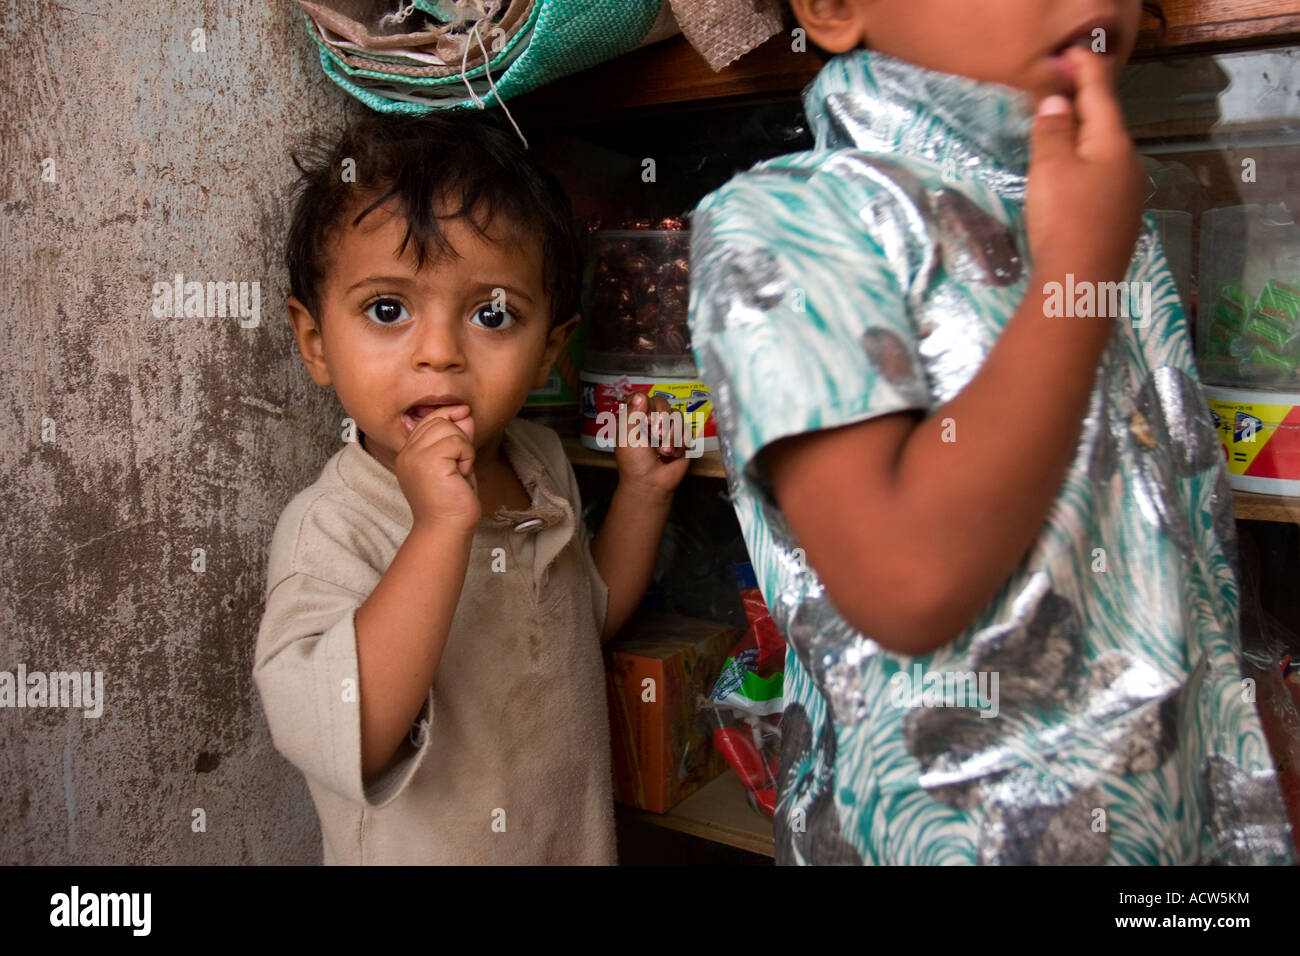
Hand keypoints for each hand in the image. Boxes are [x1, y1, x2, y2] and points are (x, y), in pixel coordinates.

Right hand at [394, 404, 479, 532]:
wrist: (447, 528)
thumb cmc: (453, 502)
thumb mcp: (456, 463)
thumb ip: (458, 439)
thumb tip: (465, 414)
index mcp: (409, 454)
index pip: (428, 420)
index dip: (448, 414)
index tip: (464, 414)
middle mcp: (408, 453)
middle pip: (438, 420)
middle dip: (458, 436)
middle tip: (461, 462)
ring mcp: (415, 457)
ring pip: (448, 428)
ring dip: (464, 447)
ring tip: (460, 470)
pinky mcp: (428, 462)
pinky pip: (456, 443)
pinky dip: (467, 456)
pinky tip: (461, 474)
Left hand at [613, 391, 689, 496]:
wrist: (651, 483)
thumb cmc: (634, 462)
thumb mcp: (627, 437)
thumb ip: (632, 414)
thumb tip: (641, 395)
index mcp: (634, 416)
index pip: (641, 396)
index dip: (645, 405)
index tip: (644, 419)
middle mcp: (651, 418)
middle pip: (662, 401)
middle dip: (661, 420)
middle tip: (655, 436)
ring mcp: (668, 427)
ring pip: (676, 415)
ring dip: (670, 436)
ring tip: (663, 452)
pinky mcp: (681, 437)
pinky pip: (686, 429)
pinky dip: (679, 444)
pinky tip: (671, 455)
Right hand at [1026, 46, 1145, 283]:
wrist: (1081, 284)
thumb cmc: (1064, 219)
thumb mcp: (1050, 168)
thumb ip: (1053, 130)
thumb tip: (1058, 102)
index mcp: (1115, 144)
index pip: (1100, 95)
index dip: (1086, 71)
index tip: (1073, 53)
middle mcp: (1130, 165)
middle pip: (1105, 125)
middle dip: (1083, 106)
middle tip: (1058, 91)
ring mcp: (1128, 196)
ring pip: (1104, 155)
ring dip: (1082, 140)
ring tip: (1057, 133)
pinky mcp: (1118, 222)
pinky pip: (1101, 180)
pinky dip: (1084, 167)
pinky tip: (1069, 177)